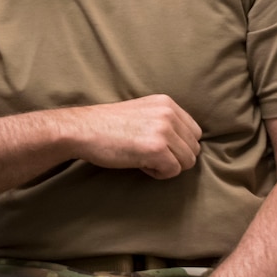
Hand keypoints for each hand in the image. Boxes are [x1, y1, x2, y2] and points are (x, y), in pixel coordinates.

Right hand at [65, 94, 201, 178]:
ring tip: (143, 159)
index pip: (194, 132)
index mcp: (166, 102)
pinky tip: (140, 165)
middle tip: (147, 155)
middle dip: (174, 158)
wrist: (81, 130)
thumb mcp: (141, 112)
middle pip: (193, 149)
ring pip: (187, 162)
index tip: (155, 147)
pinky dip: (158, 174)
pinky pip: (173, 171)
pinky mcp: (157, 149)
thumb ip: (164, 121)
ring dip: (167, 166)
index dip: (178, 146)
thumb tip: (185, 144)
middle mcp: (168, 113)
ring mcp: (163, 131)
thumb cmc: (106, 126)